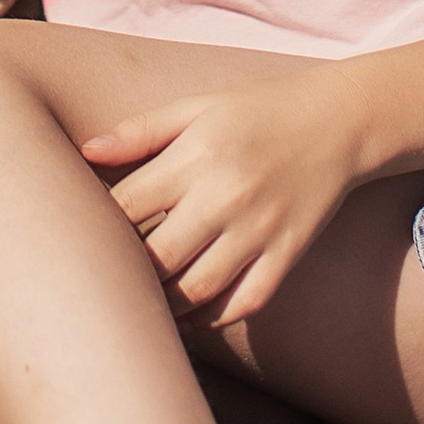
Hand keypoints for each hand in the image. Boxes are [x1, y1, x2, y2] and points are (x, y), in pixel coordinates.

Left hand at [81, 84, 363, 322]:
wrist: (339, 121)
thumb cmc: (256, 111)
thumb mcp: (197, 107)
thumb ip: (141, 131)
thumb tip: (86, 151)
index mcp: (196, 156)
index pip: (128, 206)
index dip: (100, 227)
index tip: (84, 238)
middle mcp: (227, 196)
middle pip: (159, 257)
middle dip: (129, 275)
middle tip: (109, 282)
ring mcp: (261, 230)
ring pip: (198, 290)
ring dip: (165, 305)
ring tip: (143, 305)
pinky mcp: (289, 252)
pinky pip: (247, 300)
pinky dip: (215, 316)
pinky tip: (193, 314)